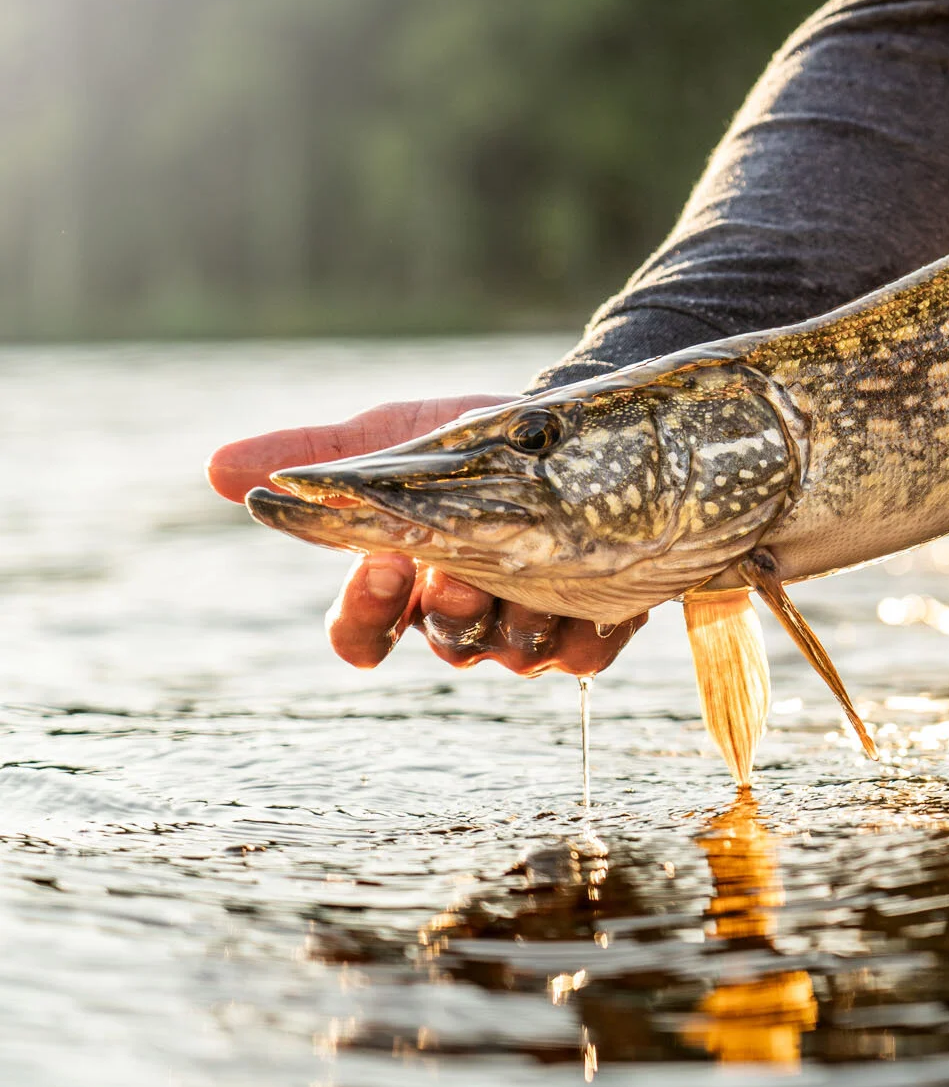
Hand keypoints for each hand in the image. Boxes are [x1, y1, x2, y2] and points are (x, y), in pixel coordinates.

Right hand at [208, 396, 645, 675]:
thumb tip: (218, 468)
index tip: (379, 564)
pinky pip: (583, 658)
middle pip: (442, 646)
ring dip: (515, 621)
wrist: (573, 428)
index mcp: (404, 582)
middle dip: (447, 611)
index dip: (364, 616)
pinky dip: (583, 636)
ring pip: (511, 657)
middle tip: (454, 573)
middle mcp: (462, 615)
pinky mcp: (592, 627)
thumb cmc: (471, 441)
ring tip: (531, 576)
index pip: (361, 635)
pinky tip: (591, 605)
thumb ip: (317, 457)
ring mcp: (526, 626)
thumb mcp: (394, 436)